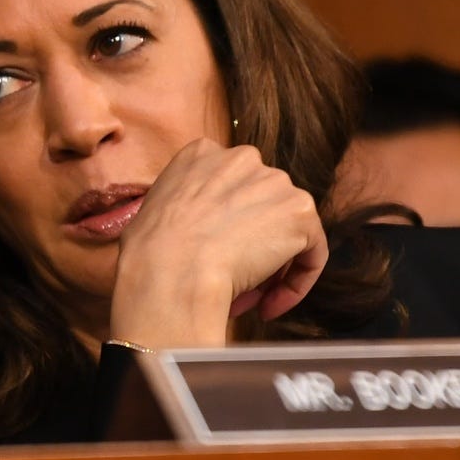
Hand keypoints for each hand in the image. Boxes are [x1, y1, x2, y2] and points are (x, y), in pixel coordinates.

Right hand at [104, 139, 328, 347]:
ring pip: (286, 231)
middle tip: (234, 283)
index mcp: (201, 153)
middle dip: (250, 246)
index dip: (226, 227)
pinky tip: (270, 305)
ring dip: (270, 268)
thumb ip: (185, 209)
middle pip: (261, 207)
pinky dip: (296, 283)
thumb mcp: (156, 212)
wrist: (169, 271)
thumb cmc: (149, 254)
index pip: (229, 188)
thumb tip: (196, 235)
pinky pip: (311, 253)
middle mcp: (242, 157)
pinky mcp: (300, 211)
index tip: (215, 255)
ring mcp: (275, 181)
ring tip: (247, 299)